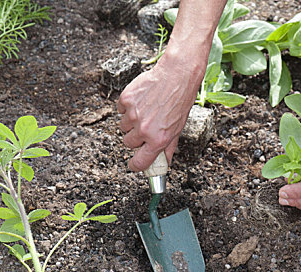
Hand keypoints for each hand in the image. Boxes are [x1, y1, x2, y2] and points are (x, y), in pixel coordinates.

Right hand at [117, 53, 203, 171]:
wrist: (176, 76)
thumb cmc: (180, 101)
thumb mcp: (178, 127)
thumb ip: (169, 146)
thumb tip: (166, 162)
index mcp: (158, 139)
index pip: (140, 162)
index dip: (135, 166)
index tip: (134, 165)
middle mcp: (144, 129)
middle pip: (128, 143)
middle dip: (135, 138)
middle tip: (145, 127)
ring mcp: (133, 114)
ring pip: (123, 127)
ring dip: (131, 122)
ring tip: (145, 111)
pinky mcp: (126, 100)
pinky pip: (120, 110)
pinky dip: (127, 107)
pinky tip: (141, 100)